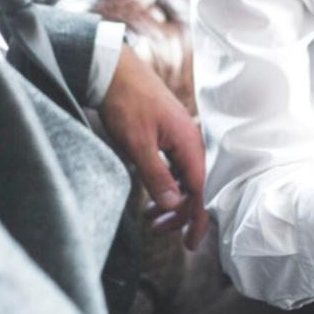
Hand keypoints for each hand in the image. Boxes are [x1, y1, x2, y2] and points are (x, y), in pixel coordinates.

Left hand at [98, 44, 208, 249]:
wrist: (113, 70)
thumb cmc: (126, 102)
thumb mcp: (138, 145)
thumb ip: (157, 176)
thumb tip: (175, 205)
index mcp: (188, 143)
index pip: (200, 190)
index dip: (196, 219)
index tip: (190, 244)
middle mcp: (189, 140)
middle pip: (194, 186)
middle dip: (179, 213)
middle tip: (158, 230)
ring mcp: (178, 136)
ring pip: (182, 177)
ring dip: (170, 200)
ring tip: (151, 218)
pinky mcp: (167, 133)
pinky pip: (173, 166)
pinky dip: (164, 184)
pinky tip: (151, 194)